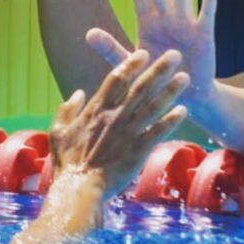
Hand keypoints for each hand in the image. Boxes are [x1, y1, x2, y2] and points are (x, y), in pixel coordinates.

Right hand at [49, 49, 187, 198]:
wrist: (79, 189)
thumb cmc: (67, 164)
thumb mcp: (58, 132)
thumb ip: (67, 110)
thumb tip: (79, 93)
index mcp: (95, 111)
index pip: (116, 79)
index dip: (130, 64)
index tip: (143, 53)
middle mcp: (114, 117)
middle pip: (140, 87)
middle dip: (158, 69)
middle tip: (174, 55)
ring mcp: (128, 133)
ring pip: (153, 106)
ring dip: (170, 90)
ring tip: (184, 77)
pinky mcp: (138, 150)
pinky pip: (158, 131)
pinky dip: (171, 120)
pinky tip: (183, 110)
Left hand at [87, 0, 217, 101]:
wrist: (184, 96)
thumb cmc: (156, 79)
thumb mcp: (131, 63)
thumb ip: (110, 48)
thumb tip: (88, 33)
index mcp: (148, 25)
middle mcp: (167, 20)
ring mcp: (186, 25)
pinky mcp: (204, 36)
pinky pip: (206, 15)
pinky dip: (208, 0)